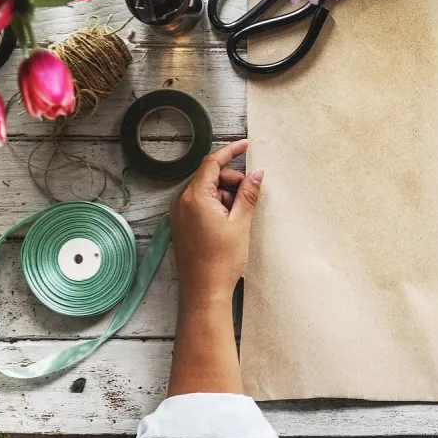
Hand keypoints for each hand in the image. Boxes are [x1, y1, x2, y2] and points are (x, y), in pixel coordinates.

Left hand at [168, 139, 262, 309]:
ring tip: (240, 217)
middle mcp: (182, 202)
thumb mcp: (240, 223)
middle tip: (251, 195)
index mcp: (195, 197)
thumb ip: (248, 194)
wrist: (204, 292)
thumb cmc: (220, 261)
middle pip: (210, 177)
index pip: (212, 162)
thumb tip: (257, 174)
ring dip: (226, 196)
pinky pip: (201, 205)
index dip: (231, 151)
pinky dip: (217, 206)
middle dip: (232, 181)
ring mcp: (180, 214)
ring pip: (207, 191)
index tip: (246, 145)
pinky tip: (230, 222)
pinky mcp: (182, 225)